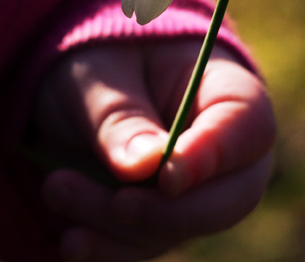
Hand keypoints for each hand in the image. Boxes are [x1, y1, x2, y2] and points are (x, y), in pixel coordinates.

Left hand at [32, 40, 275, 261]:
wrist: (69, 88)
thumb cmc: (96, 62)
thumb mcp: (97, 75)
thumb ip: (120, 117)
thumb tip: (146, 167)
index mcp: (226, 89)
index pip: (248, 128)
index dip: (214, 158)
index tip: (166, 179)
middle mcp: (225, 150)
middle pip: (230, 197)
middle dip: (165, 211)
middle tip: (115, 203)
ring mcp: (195, 192)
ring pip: (177, 230)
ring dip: (117, 226)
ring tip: (56, 189)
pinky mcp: (158, 223)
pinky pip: (144, 246)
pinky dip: (107, 249)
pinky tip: (71, 241)